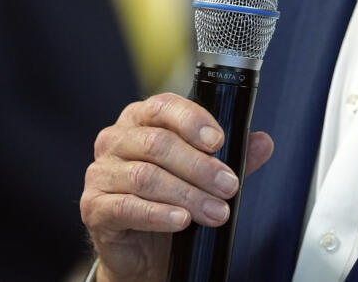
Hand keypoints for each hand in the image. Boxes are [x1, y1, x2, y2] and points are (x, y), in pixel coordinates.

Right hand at [80, 93, 274, 281]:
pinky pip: (127, 206)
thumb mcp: (206, 176)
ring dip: (187, 194)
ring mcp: (101, 172)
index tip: (219, 141)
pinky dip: (158, 214)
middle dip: (199, 166)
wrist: (144, 251)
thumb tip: (263, 143)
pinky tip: (182, 220)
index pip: (164, 106)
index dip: (193, 121)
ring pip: (146, 176)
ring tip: (215, 212)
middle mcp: (116, 139)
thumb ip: (234, 157)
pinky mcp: (94, 206)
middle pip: (158, 143)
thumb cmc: (170, 200)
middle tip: (228, 186)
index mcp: (141, 119)